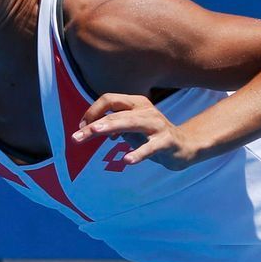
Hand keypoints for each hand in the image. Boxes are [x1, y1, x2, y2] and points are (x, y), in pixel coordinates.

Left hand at [73, 93, 202, 169]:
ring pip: (130, 123)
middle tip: (77, 137)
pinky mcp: (166, 141)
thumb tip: (89, 128)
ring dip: (111, 127)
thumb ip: (112, 127)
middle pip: (115, 113)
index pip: (109, 100)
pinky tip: (127, 160)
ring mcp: (157, 124)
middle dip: (94, 125)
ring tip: (95, 132)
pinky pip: (150, 147)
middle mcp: (146, 110)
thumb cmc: (152, 136)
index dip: (92, 112)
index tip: (81, 128)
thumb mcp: (130, 129)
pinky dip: (138, 153)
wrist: (183, 146)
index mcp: (136, 103)